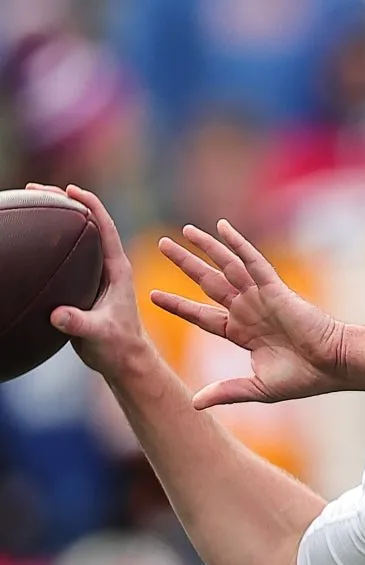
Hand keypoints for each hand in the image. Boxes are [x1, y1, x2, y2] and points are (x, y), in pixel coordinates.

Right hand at [24, 184, 154, 376]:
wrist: (122, 358)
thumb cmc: (118, 345)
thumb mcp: (100, 334)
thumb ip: (80, 324)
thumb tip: (57, 315)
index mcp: (117, 268)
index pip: (105, 227)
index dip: (90, 205)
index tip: (71, 190)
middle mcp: (107, 266)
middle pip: (87, 224)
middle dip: (64, 203)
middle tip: (36, 189)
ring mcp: (94, 274)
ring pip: (74, 238)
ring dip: (54, 220)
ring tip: (28, 203)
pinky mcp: (82, 286)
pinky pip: (63, 258)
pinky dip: (45, 246)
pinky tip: (24, 245)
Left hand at [151, 220, 344, 409]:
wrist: (334, 364)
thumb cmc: (304, 377)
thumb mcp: (258, 388)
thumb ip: (226, 391)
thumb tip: (192, 405)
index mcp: (241, 332)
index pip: (202, 315)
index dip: (179, 305)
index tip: (154, 295)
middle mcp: (247, 309)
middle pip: (208, 282)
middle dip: (185, 264)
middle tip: (162, 245)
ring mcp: (260, 297)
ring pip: (226, 266)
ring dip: (205, 248)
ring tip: (183, 231)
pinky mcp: (275, 288)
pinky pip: (252, 261)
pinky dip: (237, 244)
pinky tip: (222, 227)